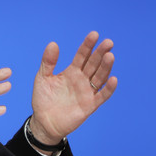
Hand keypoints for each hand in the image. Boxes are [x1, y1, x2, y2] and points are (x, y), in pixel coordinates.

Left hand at [29, 31, 117, 145]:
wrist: (44, 121)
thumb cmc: (42, 99)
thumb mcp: (42, 77)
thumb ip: (48, 62)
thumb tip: (53, 43)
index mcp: (71, 71)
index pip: (82, 55)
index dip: (88, 45)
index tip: (94, 34)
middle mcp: (82, 79)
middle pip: (93, 64)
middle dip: (100, 53)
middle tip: (108, 42)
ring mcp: (87, 92)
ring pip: (99, 77)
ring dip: (105, 67)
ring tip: (110, 56)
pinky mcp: (90, 105)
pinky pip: (102, 96)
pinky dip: (108, 88)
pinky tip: (113, 79)